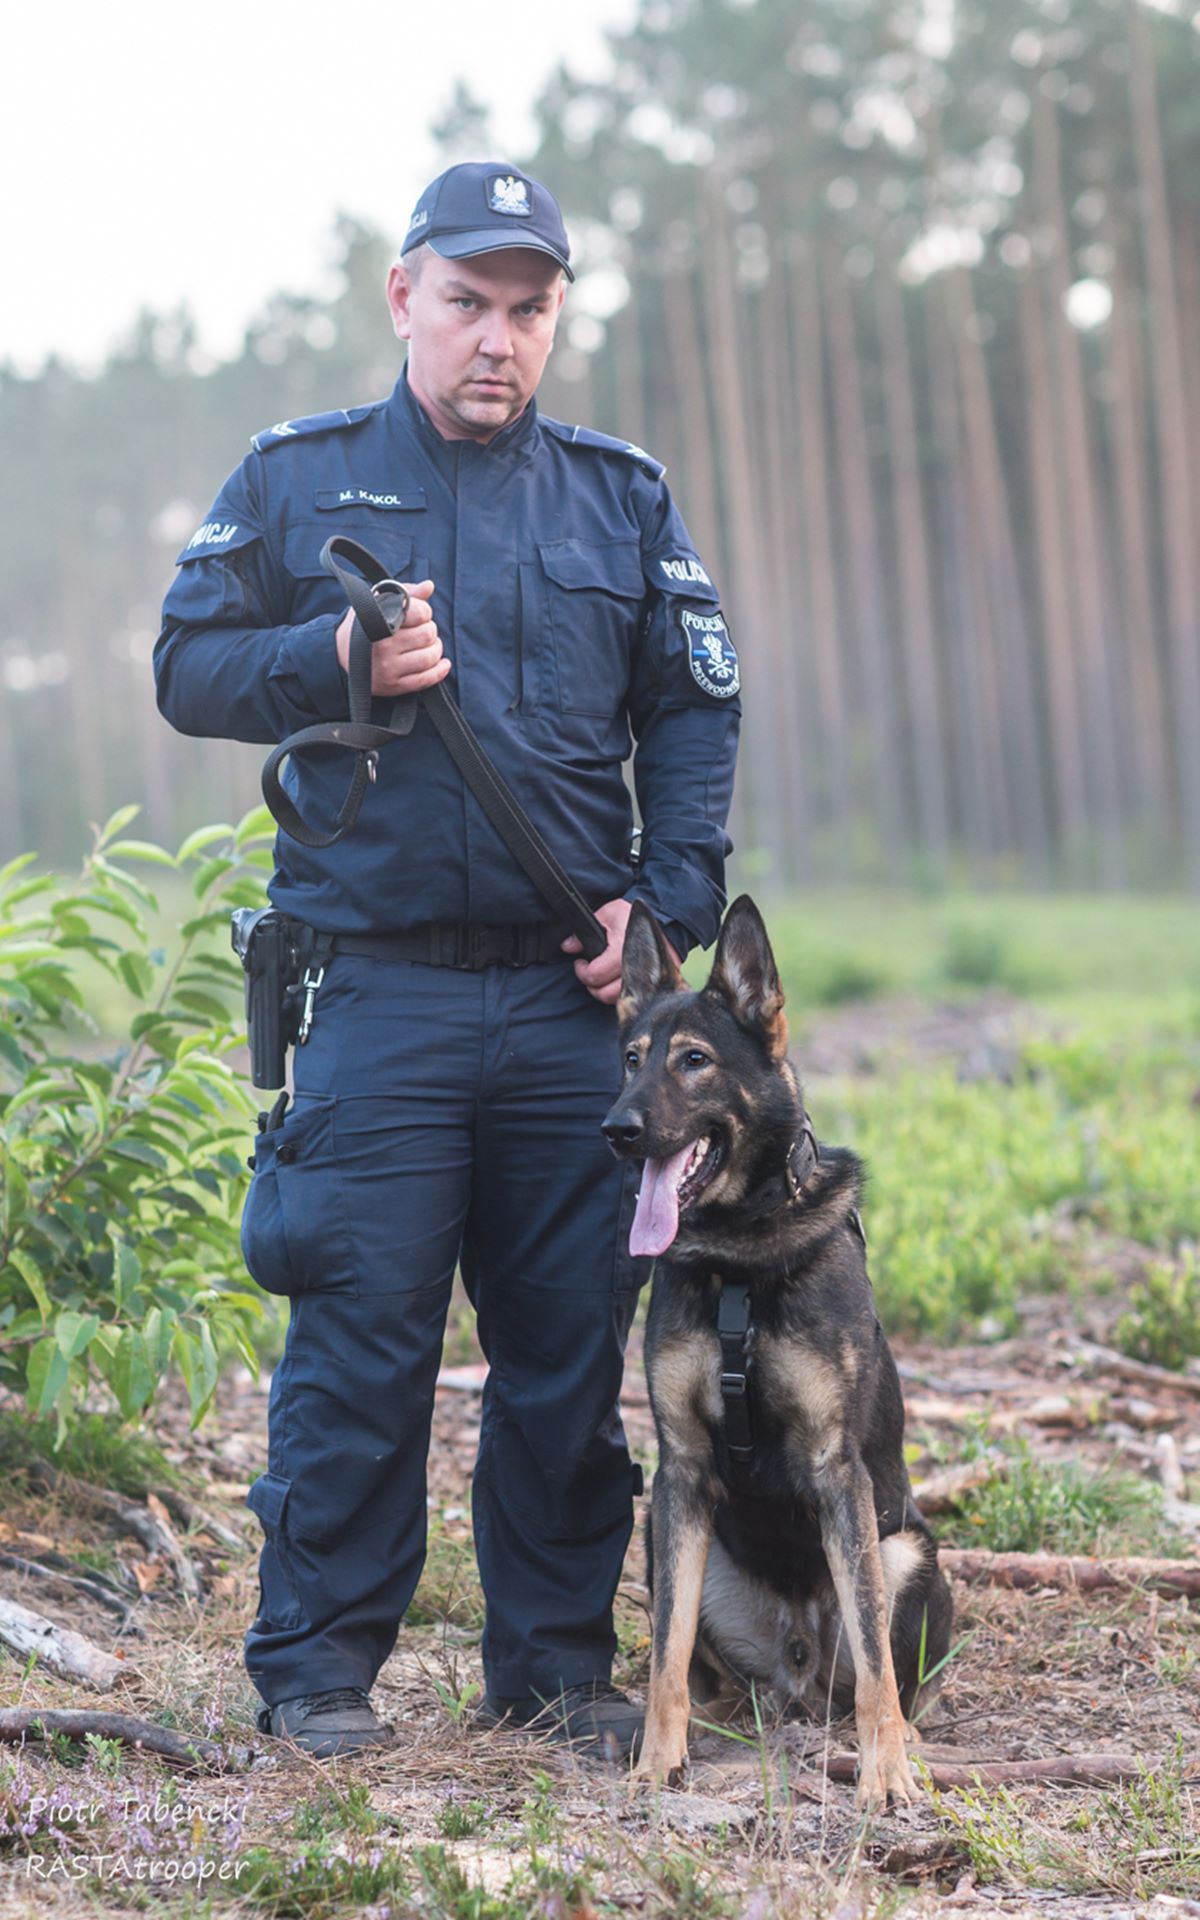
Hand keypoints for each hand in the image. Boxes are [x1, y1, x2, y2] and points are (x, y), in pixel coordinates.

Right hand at [334, 579, 450, 695]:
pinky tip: (442, 663)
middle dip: (429, 630)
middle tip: (421, 630)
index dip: (425, 611)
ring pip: (430, 657)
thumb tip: (429, 586)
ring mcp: (388, 669)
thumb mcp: (377, 602)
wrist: (340, 654)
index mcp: (379, 621)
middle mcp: (383, 646)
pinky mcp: (393, 686)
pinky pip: (426, 679)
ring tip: (428, 645)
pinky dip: (440, 670)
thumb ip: (406, 592)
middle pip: (428, 634)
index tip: (420, 614)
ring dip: (435, 649)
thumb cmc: (363, 624)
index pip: (420, 613)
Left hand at [562, 899, 680, 1005]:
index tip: (581, 963)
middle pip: (606, 994)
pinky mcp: (656, 986)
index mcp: (623, 948)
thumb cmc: (633, 917)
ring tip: (603, 978)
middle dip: (593, 986)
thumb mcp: (607, 914)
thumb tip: (567, 947)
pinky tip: (616, 982)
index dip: (582, 971)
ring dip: (606, 992)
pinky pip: (634, 999)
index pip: (595, 975)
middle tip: (590, 973)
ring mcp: (649, 979)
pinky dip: (621, 994)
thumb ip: (585, 932)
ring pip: (619, 1000)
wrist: (665, 922)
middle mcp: (637, 967)